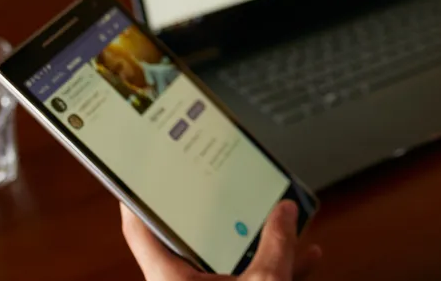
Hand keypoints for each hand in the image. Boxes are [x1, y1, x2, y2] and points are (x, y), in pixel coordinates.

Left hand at [121, 200, 321, 280]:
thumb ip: (277, 245)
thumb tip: (285, 212)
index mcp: (169, 279)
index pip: (139, 227)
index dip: (136, 196)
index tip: (141, 171)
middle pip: (192, 241)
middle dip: (220, 215)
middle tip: (230, 185)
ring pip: (225, 264)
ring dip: (256, 243)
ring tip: (284, 220)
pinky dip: (270, 269)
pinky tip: (304, 258)